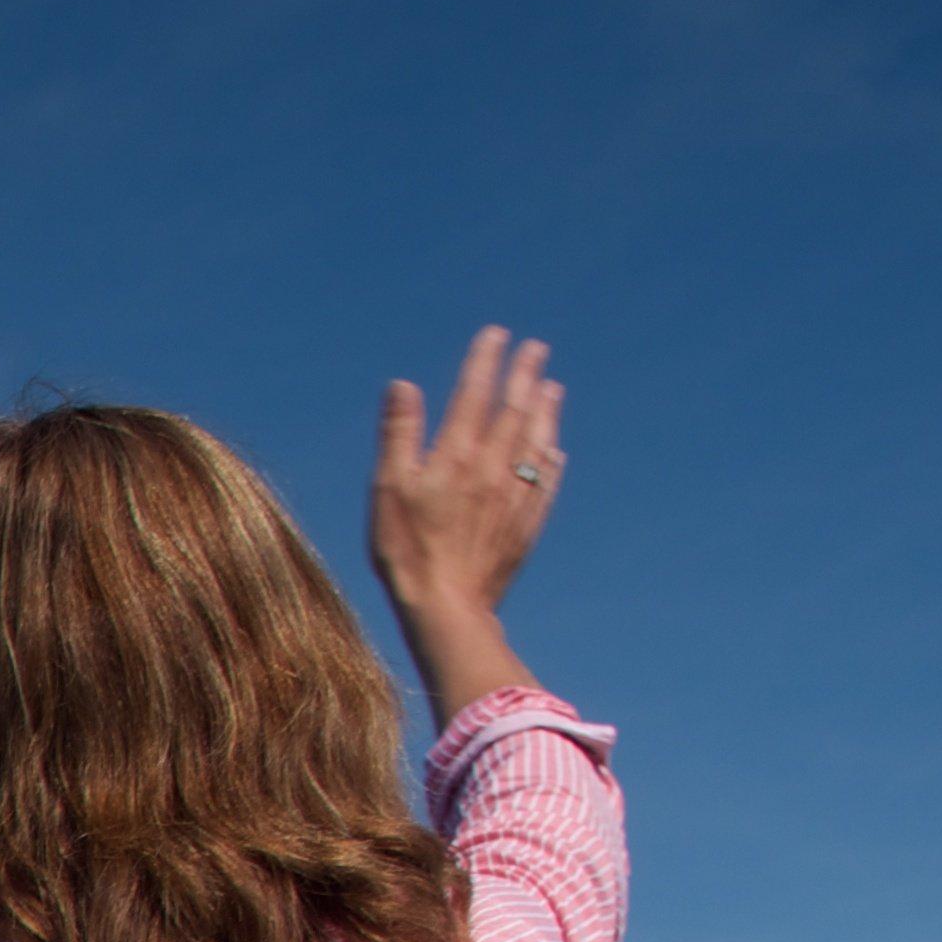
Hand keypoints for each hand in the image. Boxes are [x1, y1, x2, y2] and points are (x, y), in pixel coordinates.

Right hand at [371, 330, 559, 709]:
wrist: (446, 607)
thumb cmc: (407, 550)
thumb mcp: (387, 488)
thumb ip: (399, 433)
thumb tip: (402, 384)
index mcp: (457, 455)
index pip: (475, 394)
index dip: (486, 361)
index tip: (497, 334)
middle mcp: (493, 469)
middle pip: (516, 411)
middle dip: (526, 375)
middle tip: (536, 349)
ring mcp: (514, 498)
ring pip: (537, 443)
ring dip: (546, 413)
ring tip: (553, 389)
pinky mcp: (525, 527)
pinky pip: (545, 484)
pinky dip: (550, 461)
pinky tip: (554, 452)